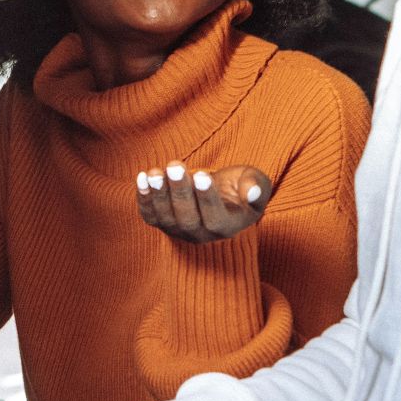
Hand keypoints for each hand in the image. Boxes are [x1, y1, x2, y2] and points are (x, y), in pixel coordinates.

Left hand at [136, 162, 271, 242]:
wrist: (218, 193)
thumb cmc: (239, 186)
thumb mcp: (256, 182)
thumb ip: (257, 187)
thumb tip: (253, 192)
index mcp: (227, 227)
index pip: (215, 219)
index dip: (207, 199)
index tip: (203, 175)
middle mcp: (202, 235)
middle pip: (188, 219)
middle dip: (180, 192)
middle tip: (175, 166)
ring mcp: (179, 231)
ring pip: (166, 218)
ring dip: (159, 194)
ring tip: (156, 172)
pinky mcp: (162, 223)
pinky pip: (150, 216)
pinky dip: (144, 199)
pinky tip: (143, 177)